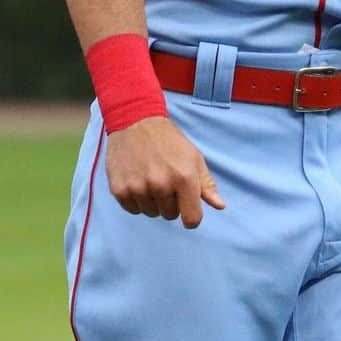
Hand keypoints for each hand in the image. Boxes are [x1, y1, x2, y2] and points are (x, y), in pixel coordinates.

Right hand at [105, 116, 226, 228]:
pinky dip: (136, 199)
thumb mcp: (193, 157)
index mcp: (184, 177)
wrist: (136, 121)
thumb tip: (220, 206)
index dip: (191, 216)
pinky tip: (137, 179)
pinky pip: (133, 210)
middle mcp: (161, 184)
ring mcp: (139, 188)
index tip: (187, 207)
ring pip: (151, 213)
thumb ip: (206, 184)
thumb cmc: (168, 140)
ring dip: (152, 201)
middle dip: (170, 202)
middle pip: (170, 215)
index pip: (192, 219)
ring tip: (150, 177)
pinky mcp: (119, 189)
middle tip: (165, 179)